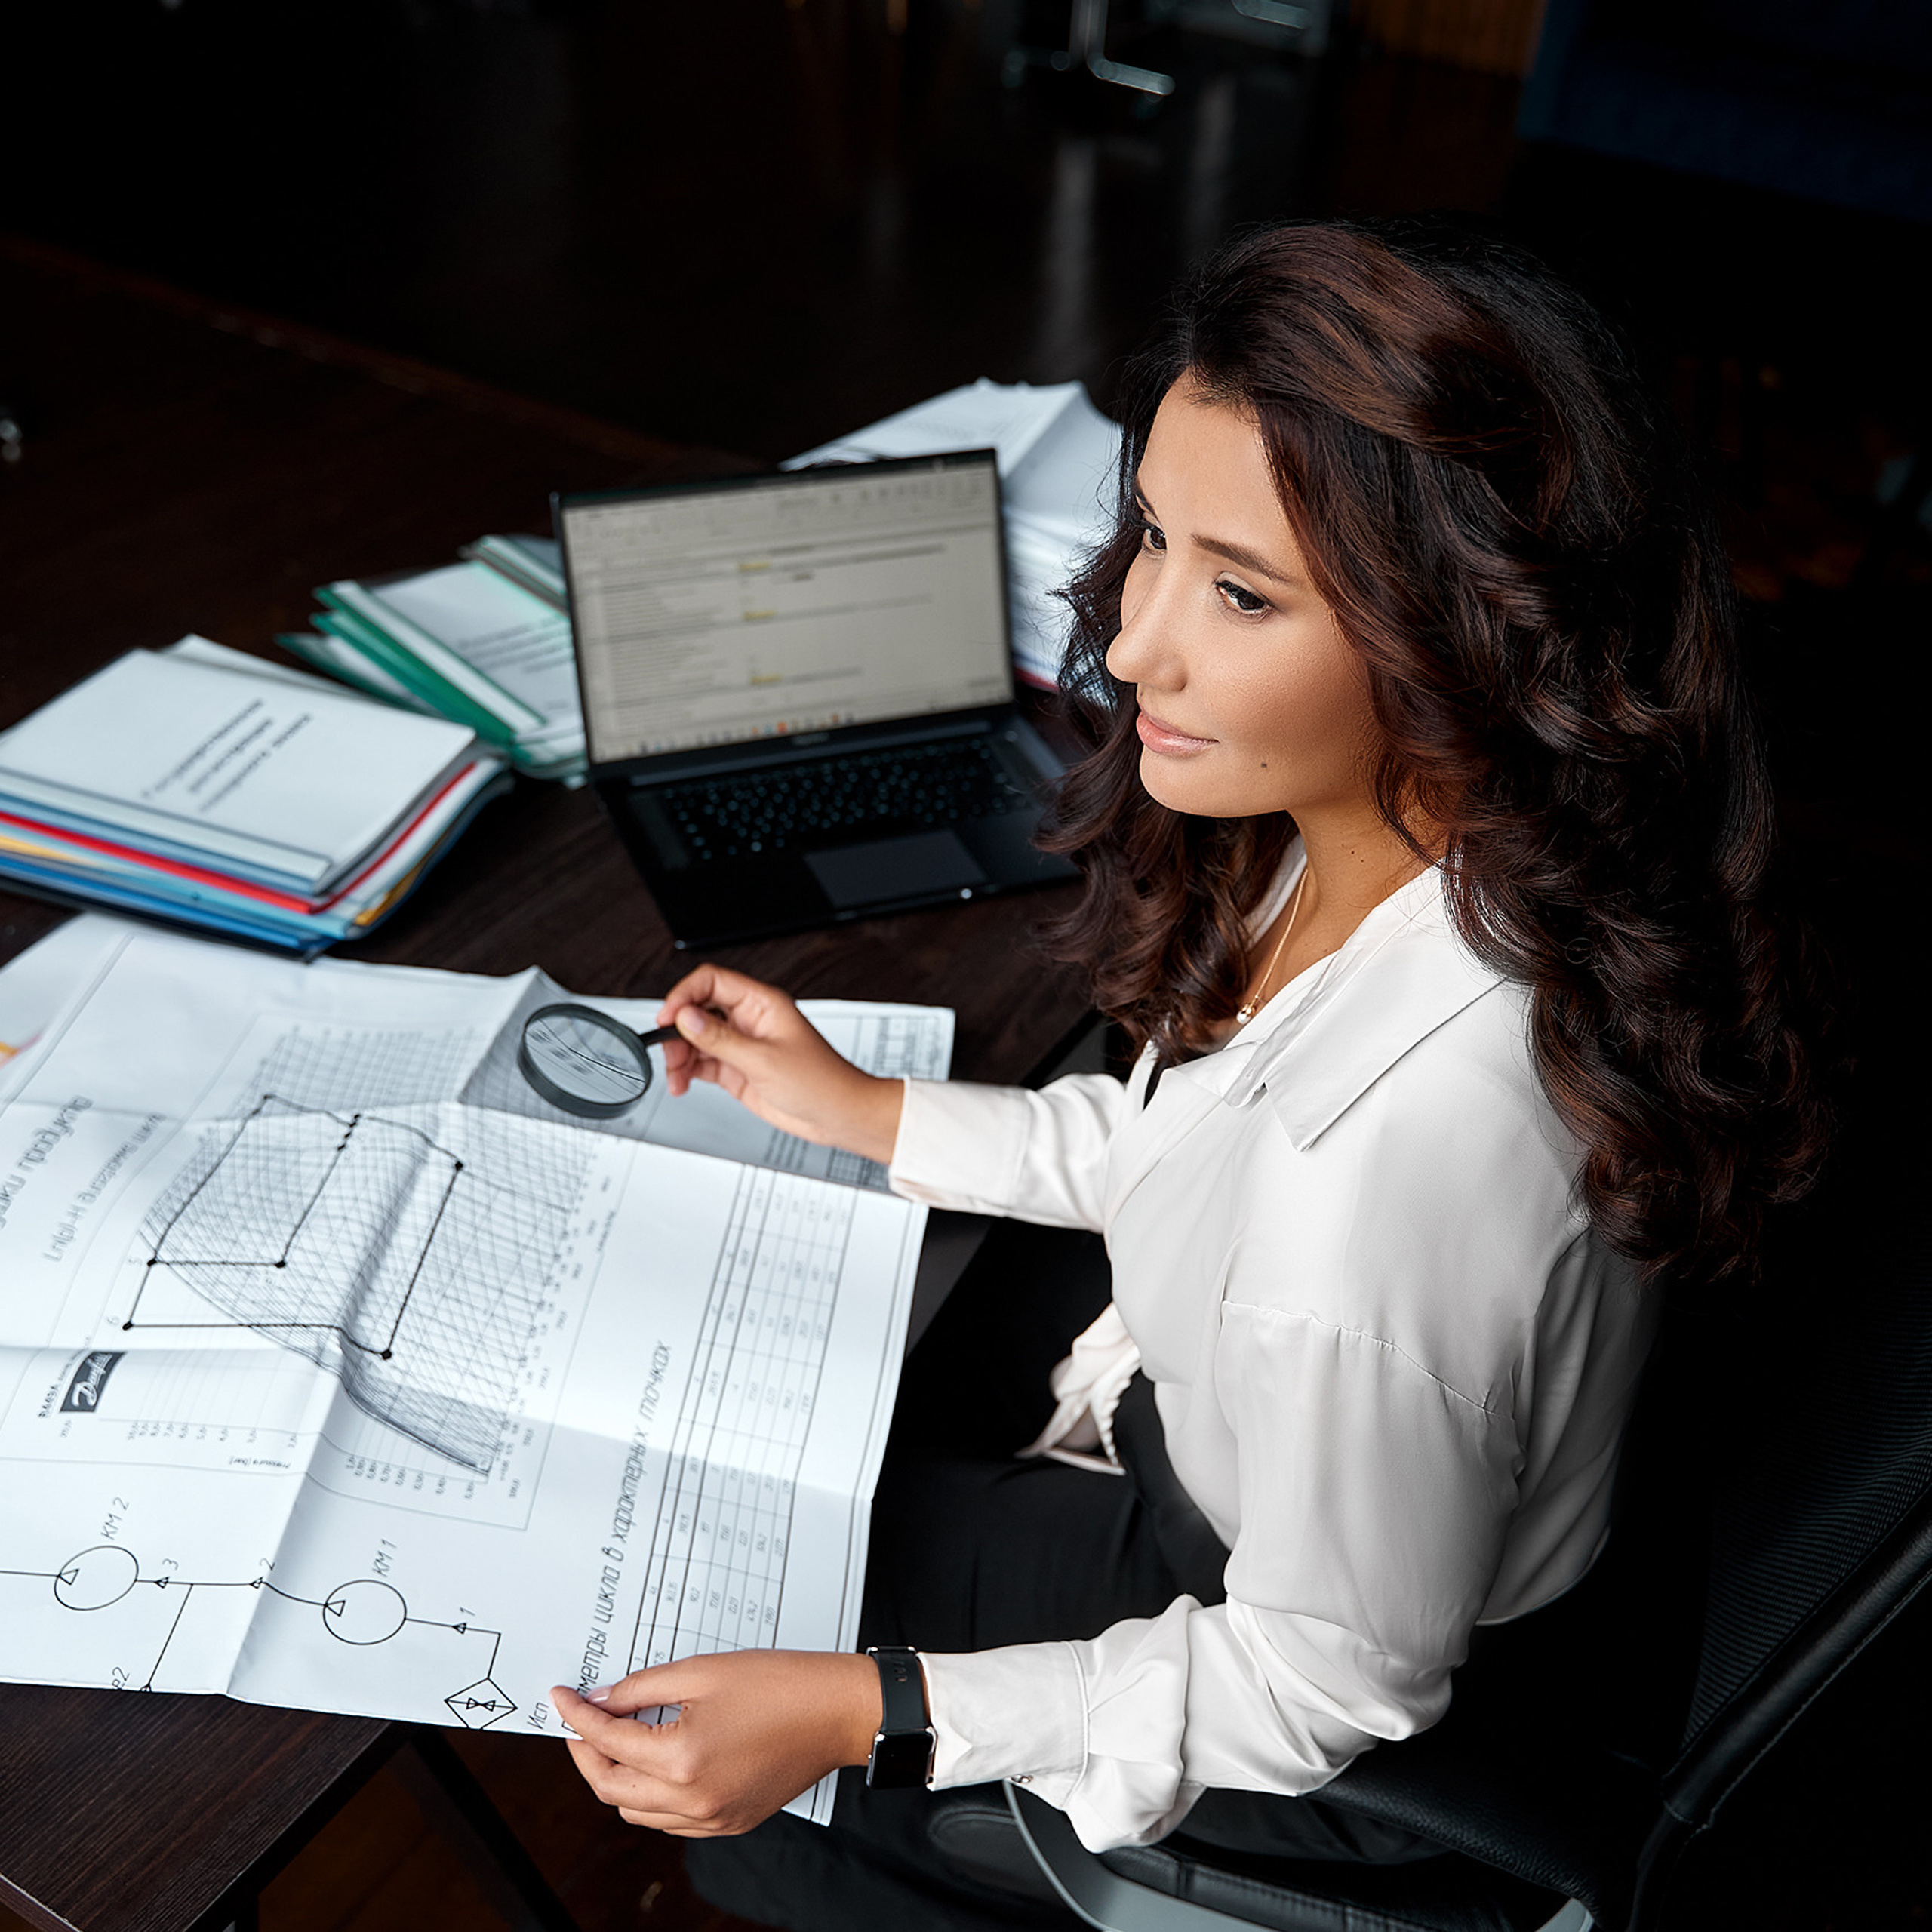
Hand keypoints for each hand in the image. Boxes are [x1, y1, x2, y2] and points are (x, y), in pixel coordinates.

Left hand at [553, 1650, 880, 1835]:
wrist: (838, 1712)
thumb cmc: (781, 1684)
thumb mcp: (703, 1670)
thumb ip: (643, 1688)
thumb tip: (602, 1701)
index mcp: (682, 1759)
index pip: (608, 1741)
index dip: (578, 1717)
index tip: (563, 1698)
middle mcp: (692, 1800)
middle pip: (611, 1789)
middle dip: (586, 1753)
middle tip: (579, 1721)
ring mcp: (712, 1819)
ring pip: (636, 1812)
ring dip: (615, 1778)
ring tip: (613, 1739)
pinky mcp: (729, 1823)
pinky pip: (669, 1821)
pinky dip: (649, 1797)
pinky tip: (652, 1764)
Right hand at [655, 965, 904, 1164]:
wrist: (838, 1115)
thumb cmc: (821, 1082)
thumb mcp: (764, 1060)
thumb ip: (721, 1039)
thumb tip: (686, 1018)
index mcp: (762, 1003)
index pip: (712, 981)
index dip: (685, 995)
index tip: (668, 1017)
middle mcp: (749, 1020)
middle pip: (698, 1010)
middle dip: (678, 1030)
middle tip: (670, 1052)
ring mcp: (743, 1045)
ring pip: (696, 1039)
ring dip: (680, 1055)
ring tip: (676, 1076)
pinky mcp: (738, 1070)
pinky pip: (703, 1063)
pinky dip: (687, 1072)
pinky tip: (683, 1082)